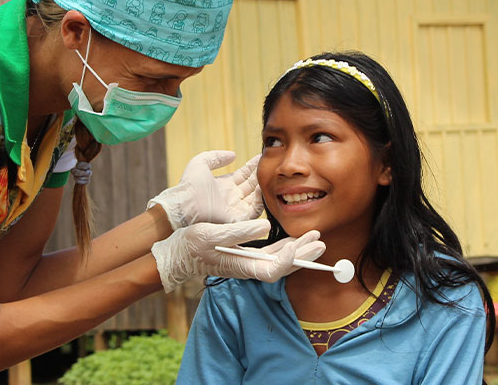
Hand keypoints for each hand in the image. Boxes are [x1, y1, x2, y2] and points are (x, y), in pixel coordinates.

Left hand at [149, 151, 263, 228]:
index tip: (261, 157)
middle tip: (268, 164)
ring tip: (267, 175)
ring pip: (256, 198)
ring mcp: (234, 209)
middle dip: (260, 175)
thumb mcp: (200, 163)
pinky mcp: (237, 220)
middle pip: (251, 186)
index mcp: (223, 186)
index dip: (252, 167)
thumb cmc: (188, 186)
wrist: (183, 205)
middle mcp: (231, 198)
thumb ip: (216, 156)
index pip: (243, 176)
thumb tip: (233, 154)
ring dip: (262, 187)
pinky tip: (261, 189)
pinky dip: (260, 201)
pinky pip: (254, 211)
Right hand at [149, 219, 325, 291]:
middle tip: (321, 242)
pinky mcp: (245, 257)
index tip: (300, 246)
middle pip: (282, 266)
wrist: (177, 254)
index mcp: (242, 266)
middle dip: (303, 256)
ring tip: (315, 239)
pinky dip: (284, 248)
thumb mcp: (213, 234)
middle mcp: (248, 268)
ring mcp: (248, 264)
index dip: (289, 261)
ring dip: (297, 251)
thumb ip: (240, 232)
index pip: (273, 270)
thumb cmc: (192, 245)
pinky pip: (270, 255)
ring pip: (279, 261)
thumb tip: (264, 227)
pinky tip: (293, 240)